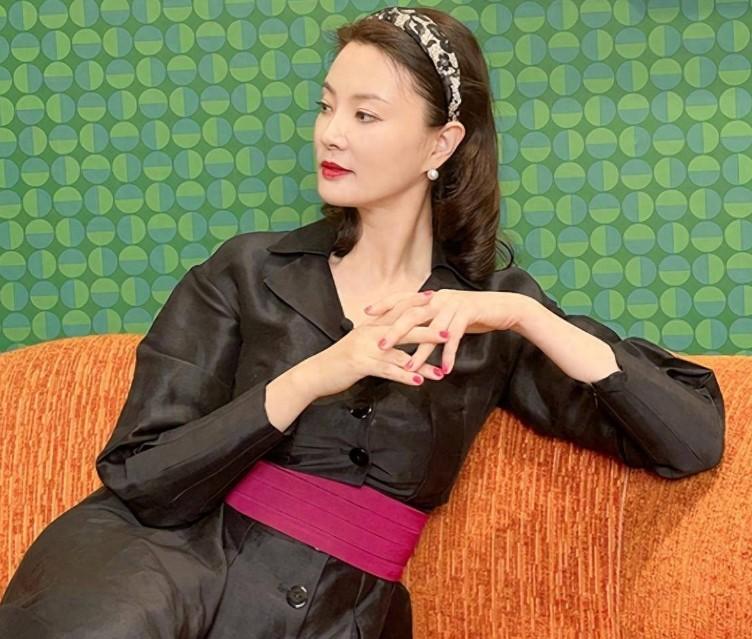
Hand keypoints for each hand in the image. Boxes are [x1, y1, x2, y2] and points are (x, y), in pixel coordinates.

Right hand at [304, 292, 450, 398]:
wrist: (316, 372)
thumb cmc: (339, 360)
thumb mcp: (359, 344)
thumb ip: (377, 338)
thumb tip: (395, 336)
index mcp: (370, 325)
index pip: (396, 309)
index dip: (415, 303)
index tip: (435, 298)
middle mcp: (370, 333)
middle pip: (404, 327)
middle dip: (428, 329)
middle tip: (449, 331)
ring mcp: (366, 348)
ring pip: (400, 352)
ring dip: (422, 362)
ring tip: (441, 370)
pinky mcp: (361, 364)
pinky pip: (388, 370)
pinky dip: (405, 376)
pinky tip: (419, 381)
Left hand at [363, 288, 531, 374]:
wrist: (504, 307)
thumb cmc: (474, 313)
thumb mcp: (448, 312)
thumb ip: (430, 317)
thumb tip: (411, 326)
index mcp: (431, 297)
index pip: (403, 298)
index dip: (384, 304)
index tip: (366, 313)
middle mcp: (439, 298)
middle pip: (411, 313)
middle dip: (395, 330)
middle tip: (380, 345)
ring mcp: (454, 305)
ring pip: (432, 329)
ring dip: (421, 351)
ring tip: (410, 368)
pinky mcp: (468, 314)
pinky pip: (454, 338)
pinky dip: (449, 355)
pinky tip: (444, 370)